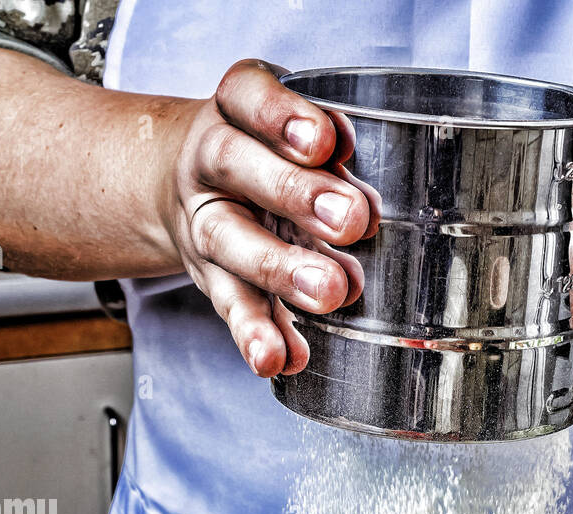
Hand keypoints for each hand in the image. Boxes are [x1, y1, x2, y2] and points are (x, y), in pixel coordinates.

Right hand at [166, 60, 377, 375]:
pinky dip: (255, 334)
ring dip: (280, 270)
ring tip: (326, 294)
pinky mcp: (211, 277)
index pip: (249, 95)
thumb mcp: (291, 126)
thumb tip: (380, 196)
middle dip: (295, 194)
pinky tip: (278, 358)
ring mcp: (206, 221)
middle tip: (351, 222)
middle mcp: (211, 161)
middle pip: (238, 167)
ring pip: (230, 241)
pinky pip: (230, 305)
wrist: (192, 185)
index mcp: (236, 109)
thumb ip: (331, 150)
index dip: (282, 115)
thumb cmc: (268, 151)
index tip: (324, 140)